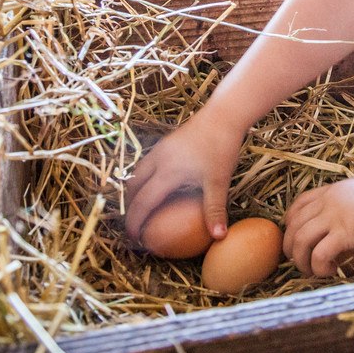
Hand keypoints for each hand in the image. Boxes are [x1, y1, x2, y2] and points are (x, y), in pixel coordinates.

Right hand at [124, 110, 242, 242]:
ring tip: (141, 207)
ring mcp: (160, 149)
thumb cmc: (221, 147)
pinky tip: (159, 185)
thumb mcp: (219, 181)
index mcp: (165, 172)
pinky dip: (145, 179)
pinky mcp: (166, 142)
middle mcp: (157, 160)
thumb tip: (219, 237)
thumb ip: (215, 209)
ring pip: (138, 174)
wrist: (224, 114)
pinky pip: (147, 165)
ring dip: (135, 192)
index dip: (135, 222)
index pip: (142, 203)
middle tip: (134, 225)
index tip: (135, 239)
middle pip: (133, 188)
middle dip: (130, 208)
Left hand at [283, 175, 353, 275]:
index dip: (291, 223)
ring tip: (313, 272)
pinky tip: (332, 271)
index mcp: (331, 191)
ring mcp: (333, 217)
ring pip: (300, 241)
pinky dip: (319, 267)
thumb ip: (349, 203)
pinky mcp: (344, 234)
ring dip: (301, 261)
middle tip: (300, 261)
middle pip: (294, 226)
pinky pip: (319, 254)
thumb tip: (350, 219)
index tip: (295, 237)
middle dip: (291, 247)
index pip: (298, 205)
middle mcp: (327, 203)